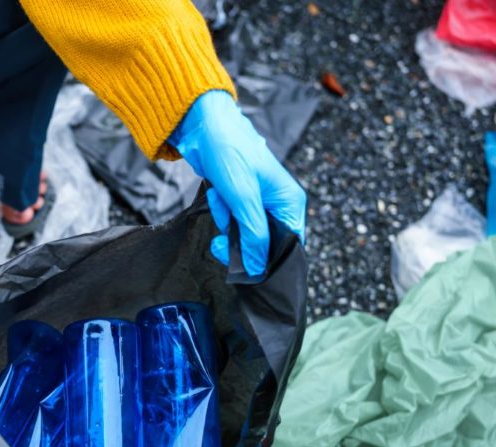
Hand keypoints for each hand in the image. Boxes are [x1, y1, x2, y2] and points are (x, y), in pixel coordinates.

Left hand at [170, 90, 305, 274]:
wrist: (205, 129)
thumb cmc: (229, 153)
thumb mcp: (243, 197)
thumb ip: (253, 233)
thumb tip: (258, 268)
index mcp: (290, 202)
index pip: (288, 245)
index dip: (267, 259)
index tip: (245, 267)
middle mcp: (279, 204)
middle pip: (265, 243)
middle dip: (241, 243)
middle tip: (220, 243)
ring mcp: (260, 203)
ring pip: (246, 235)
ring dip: (227, 225)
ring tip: (220, 201)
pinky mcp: (241, 200)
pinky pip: (233, 222)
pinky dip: (222, 213)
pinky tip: (216, 195)